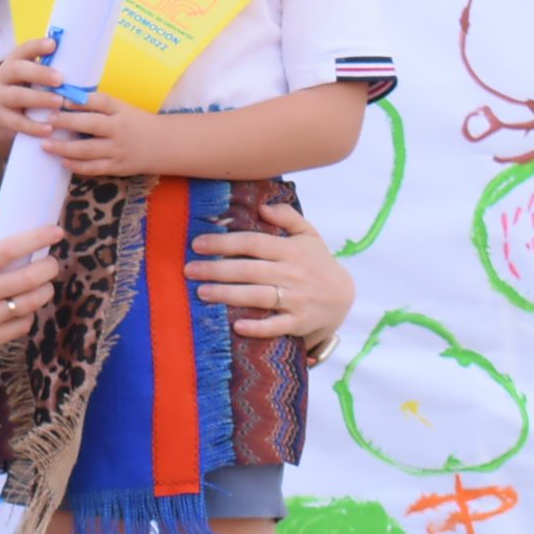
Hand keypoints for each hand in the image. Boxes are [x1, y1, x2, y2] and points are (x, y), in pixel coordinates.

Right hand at [0, 37, 62, 142]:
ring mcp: (0, 98)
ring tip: (59, 102)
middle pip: (17, 70)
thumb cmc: (29, 91)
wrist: (3, 116)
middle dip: (39, 73)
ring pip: (16, 96)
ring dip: (39, 98)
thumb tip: (84, 64)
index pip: (23, 49)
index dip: (37, 46)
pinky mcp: (2, 119)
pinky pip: (16, 122)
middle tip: (60, 79)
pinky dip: (33, 126)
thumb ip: (50, 71)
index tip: (54, 44)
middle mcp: (3, 77)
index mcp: (14, 62)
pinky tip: (49, 129)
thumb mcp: (34, 78)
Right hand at [0, 223, 62, 366]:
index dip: (37, 238)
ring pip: (31, 303)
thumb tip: (9, 234)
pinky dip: (28, 315)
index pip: (8, 248)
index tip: (55, 232)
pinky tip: (22, 310)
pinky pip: (23, 326)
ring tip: (43, 286)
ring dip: (44, 292)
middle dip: (49, 268)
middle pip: (29, 277)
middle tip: (52, 264)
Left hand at [39, 92, 166, 178]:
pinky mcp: (117, 167)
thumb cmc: (138, 123)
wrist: (165, 145)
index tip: (62, 99)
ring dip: (64, 147)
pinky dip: (77, 166)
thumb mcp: (124, 109)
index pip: (102, 101)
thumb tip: (69, 99)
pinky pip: (94, 168)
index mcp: (122, 110)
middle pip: (92, 124)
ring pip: (88, 150)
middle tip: (48, 119)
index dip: (81, 100)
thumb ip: (101, 105)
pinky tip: (62, 161)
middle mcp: (120, 129)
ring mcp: (118, 150)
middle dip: (67, 122)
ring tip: (45, 144)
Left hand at [188, 202, 352, 352]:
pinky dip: (258, 327)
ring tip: (202, 292)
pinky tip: (236, 325)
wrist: (344, 297)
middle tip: (189, 269)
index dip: (225, 242)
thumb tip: (262, 206)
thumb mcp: (309, 235)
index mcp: (290, 251)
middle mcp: (291, 274)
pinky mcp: (298, 323)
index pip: (253, 243)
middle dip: (217, 269)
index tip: (198, 244)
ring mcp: (296, 299)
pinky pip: (276, 326)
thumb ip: (288, 216)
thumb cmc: (317, 263)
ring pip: (258, 296)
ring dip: (228, 294)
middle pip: (249, 270)